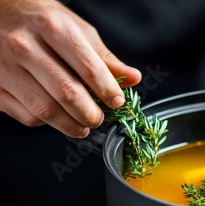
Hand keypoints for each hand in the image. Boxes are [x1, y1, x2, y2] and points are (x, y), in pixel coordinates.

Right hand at [0, 0, 141, 137]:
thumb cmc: (41, 20)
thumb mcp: (76, 29)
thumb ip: (104, 58)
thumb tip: (133, 78)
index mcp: (52, 28)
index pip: (89, 68)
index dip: (108, 91)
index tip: (117, 102)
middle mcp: (25, 46)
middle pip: (68, 94)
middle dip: (91, 114)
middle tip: (99, 118)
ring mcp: (5, 67)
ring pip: (46, 110)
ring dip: (71, 125)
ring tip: (83, 125)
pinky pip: (27, 115)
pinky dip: (47, 123)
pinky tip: (57, 116)